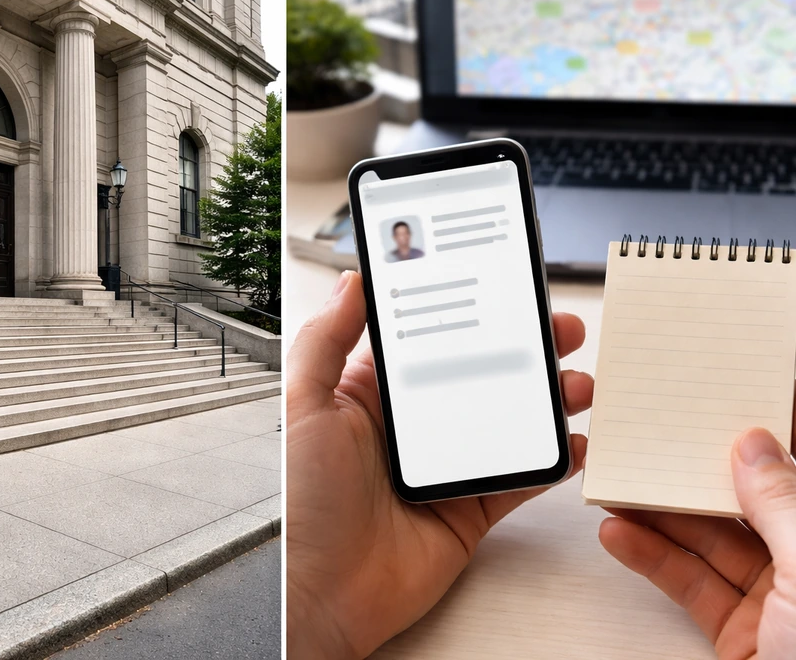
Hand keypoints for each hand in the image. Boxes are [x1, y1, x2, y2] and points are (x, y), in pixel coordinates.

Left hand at [286, 271, 593, 658]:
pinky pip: (520, 479)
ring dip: (547, 400)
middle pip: (481, 375)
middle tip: (558, 328)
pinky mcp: (469, 509)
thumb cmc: (301, 504)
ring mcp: (446, 466)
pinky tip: (572, 442)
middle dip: (524, 349)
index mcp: (372, 394)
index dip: (467, 311)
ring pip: (509, 422)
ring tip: (577, 383)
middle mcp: (414, 426)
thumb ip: (325, 340)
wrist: (321, 596)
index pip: (429, 339)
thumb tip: (352, 282)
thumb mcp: (304, 407)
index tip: (501, 286)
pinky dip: (551, 462)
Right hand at [600, 426, 795, 659]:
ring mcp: (778, 605)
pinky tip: (620, 535)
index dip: (760, 441)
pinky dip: (651, 559)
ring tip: (615, 488)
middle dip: (692, 475)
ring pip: (708, 544)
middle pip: (744, 505)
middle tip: (649, 447)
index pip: (795, 474)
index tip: (716, 407)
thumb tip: (754, 443)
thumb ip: (782, 504)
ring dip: (658, 516)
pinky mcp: (742, 637)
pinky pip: (690, 586)